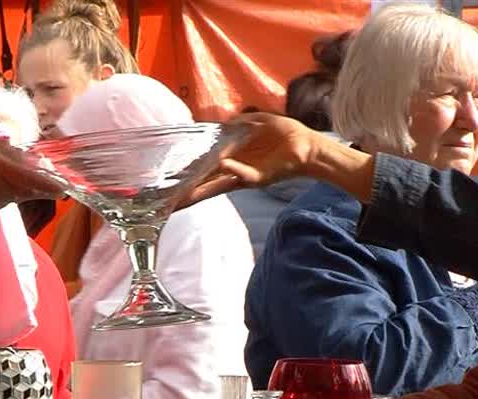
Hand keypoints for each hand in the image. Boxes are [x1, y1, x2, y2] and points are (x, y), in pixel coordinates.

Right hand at [185, 113, 323, 205]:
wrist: (307, 145)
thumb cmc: (284, 132)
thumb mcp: (258, 121)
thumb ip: (238, 121)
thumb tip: (220, 121)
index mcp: (232, 156)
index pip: (207, 165)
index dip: (191, 170)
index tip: (173, 175)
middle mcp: (234, 169)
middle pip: (207, 181)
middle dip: (189, 191)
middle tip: (170, 198)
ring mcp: (245, 175)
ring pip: (219, 185)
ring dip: (203, 190)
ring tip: (184, 196)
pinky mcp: (259, 178)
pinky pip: (243, 176)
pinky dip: (234, 170)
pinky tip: (223, 164)